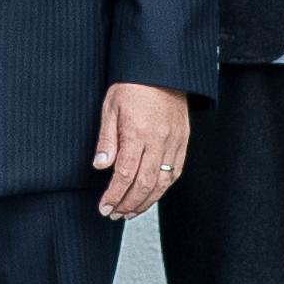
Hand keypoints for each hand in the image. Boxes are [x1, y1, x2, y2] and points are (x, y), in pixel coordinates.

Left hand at [92, 82, 192, 221]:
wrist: (162, 69)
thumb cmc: (133, 85)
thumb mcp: (111, 107)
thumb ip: (107, 139)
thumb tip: (100, 165)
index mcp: (137, 133)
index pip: (124, 174)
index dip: (114, 195)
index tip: (104, 207)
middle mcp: (158, 141)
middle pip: (144, 184)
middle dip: (128, 204)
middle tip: (115, 214)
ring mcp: (174, 142)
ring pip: (162, 182)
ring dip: (146, 202)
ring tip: (130, 212)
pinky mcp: (183, 141)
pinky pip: (175, 171)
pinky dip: (163, 188)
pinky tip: (152, 195)